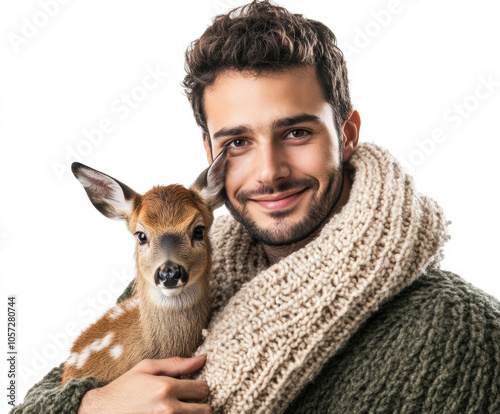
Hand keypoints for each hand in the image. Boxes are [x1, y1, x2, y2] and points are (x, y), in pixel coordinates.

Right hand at [77, 354, 209, 413]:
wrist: (100, 412)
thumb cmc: (124, 388)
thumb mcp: (147, 368)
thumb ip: (177, 363)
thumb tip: (202, 358)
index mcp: (166, 387)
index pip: (202, 389)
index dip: (199, 387)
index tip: (191, 388)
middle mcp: (168, 409)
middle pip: (205, 410)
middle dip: (198, 404)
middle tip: (187, 401)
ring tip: (181, 409)